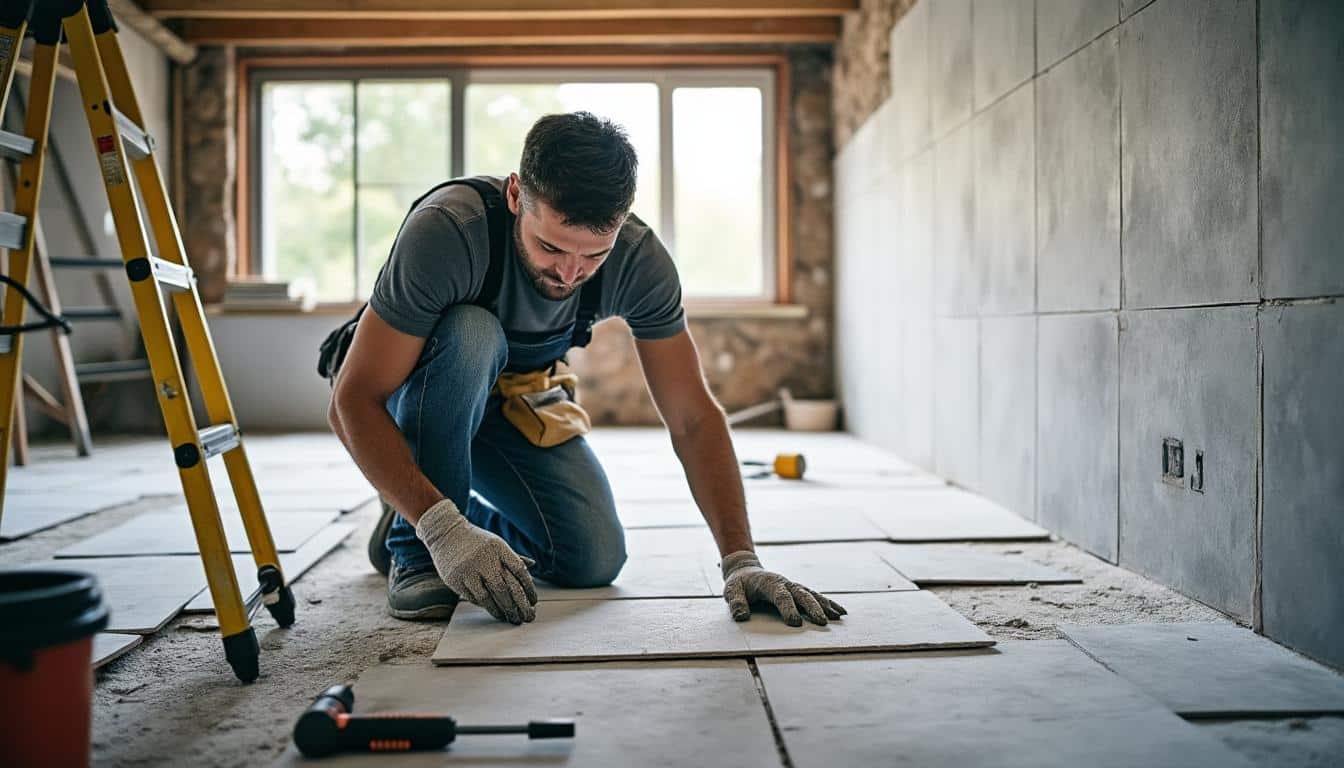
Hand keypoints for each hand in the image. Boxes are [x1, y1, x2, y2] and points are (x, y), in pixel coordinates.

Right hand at [415, 499, 537, 624]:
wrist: (445, 533)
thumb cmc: (476, 541)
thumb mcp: (496, 544)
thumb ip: (512, 556)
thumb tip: (532, 565)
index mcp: (498, 548)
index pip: (519, 570)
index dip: (529, 588)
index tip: (534, 602)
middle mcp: (484, 559)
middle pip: (505, 588)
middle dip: (517, 606)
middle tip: (525, 617)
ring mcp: (469, 570)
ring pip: (488, 597)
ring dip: (500, 611)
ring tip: (508, 618)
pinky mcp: (456, 580)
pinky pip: (474, 598)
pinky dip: (485, 605)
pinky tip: (493, 610)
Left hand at [720, 550, 846, 626]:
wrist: (746, 570)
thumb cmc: (739, 584)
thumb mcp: (732, 591)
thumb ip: (736, 603)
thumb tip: (741, 616)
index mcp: (769, 583)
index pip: (781, 596)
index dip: (788, 609)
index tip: (795, 623)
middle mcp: (785, 583)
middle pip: (802, 595)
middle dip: (813, 608)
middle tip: (822, 622)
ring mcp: (793, 586)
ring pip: (812, 595)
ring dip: (825, 605)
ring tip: (837, 617)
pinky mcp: (798, 591)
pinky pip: (815, 596)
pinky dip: (828, 603)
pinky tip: (839, 612)